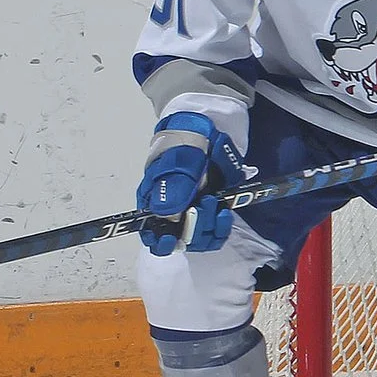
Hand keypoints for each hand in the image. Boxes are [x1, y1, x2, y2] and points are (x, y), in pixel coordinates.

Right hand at [134, 112, 252, 254]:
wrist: (206, 134)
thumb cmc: (184, 146)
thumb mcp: (177, 163)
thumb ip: (173, 188)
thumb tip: (165, 214)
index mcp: (154, 202)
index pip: (151, 234)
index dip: (160, 243)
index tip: (171, 239)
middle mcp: (172, 213)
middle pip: (179, 239)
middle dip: (192, 228)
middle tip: (203, 203)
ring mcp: (193, 214)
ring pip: (199, 239)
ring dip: (208, 226)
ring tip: (213, 201)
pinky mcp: (212, 213)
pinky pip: (216, 232)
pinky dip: (222, 227)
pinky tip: (225, 212)